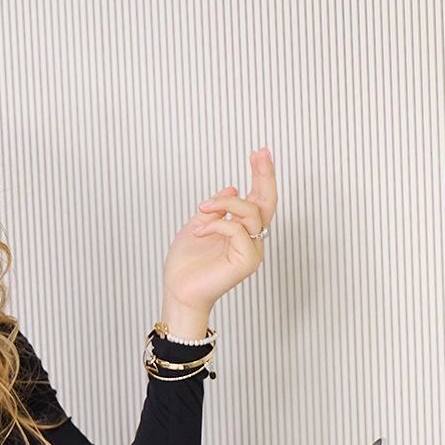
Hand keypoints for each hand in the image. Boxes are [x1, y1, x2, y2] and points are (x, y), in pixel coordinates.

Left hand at [159, 147, 277, 339]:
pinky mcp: (247, 261)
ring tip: (203, 209)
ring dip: (224, 205)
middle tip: (260, 154)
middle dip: (264, 175)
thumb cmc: (187, 264)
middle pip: (266, 202)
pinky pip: (237, 230)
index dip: (261, 175)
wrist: (179, 290)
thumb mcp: (199, 224)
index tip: (259, 154)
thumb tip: (231, 188)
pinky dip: (217, 225)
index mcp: (242, 230)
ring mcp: (252, 251)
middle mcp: (251, 239)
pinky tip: (200, 231)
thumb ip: (217, 208)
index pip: (258, 199)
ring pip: (250, 212)